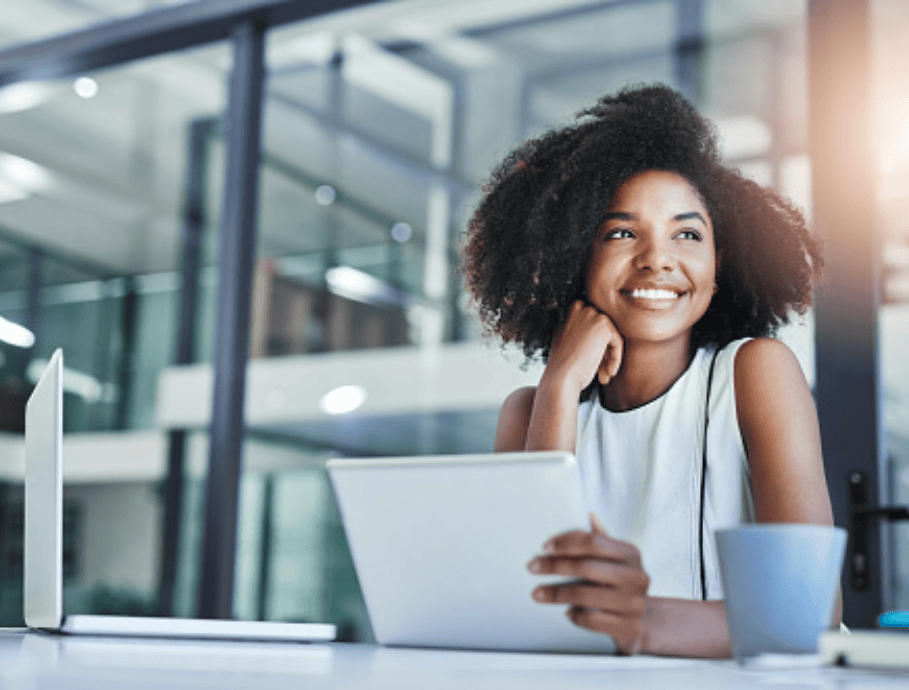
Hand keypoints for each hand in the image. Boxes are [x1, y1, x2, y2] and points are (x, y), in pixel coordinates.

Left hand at [527, 514, 649, 654]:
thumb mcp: (616, 560)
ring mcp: (634, 603)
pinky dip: (575, 616)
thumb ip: (602, 540)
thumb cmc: (621, 584)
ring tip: (537, 593)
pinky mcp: (629, 627)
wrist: (644, 622)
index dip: (566, 543)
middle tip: (532, 567)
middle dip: (554, 566)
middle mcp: (636, 576)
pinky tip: (567, 612)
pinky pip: (592, 620)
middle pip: (586, 567)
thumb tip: (590, 515)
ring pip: (585, 595)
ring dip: (556, 593)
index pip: (593, 542)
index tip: (544, 548)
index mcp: (630, 553)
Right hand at [545, 301, 622, 394]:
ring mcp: (593, 316)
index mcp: (571, 313)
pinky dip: (615, 359)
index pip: (592, 326)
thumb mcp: (564, 341)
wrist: (562, 375)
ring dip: (609, 358)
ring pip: (611, 338)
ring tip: (604, 374)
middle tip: (601, 371)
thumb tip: (592, 335)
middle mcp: (582, 310)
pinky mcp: (604, 326)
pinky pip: (617, 343)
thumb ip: (576, 332)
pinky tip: (607, 372)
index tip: (593, 361)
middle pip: (603, 331)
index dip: (594, 345)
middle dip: (604, 353)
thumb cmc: (562, 365)